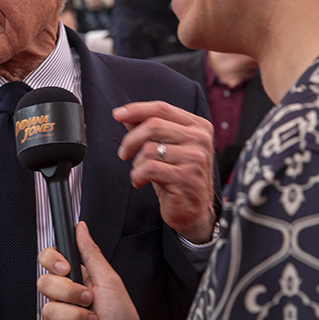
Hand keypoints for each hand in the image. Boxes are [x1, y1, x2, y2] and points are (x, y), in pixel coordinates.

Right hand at [38, 222, 139, 319]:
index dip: (52, 259)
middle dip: (67, 289)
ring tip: (91, 316)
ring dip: (73, 310)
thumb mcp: (109, 280)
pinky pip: (47, 317)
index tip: (66, 267)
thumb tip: (81, 227)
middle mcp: (65, 292)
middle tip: (87, 297)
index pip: (50, 257)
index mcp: (78, 275)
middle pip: (44, 278)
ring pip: (46, 300)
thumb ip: (90, 253)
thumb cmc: (122, 318)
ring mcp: (60, 311)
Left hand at [114, 101, 215, 242]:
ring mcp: (196, 158)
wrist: (193, 210)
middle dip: (131, 140)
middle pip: (153, 125)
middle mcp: (200, 139)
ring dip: (137, 163)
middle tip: (124, 153)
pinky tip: (141, 182)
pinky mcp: (187, 177)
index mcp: (197, 126)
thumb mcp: (165, 147)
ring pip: (149, 148)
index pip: (162, 108)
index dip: (136, 109)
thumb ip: (149, 128)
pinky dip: (138, 175)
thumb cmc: (177, 176)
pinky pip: (150, 168)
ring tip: (141, 172)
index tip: (118, 114)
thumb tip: (125, 115)